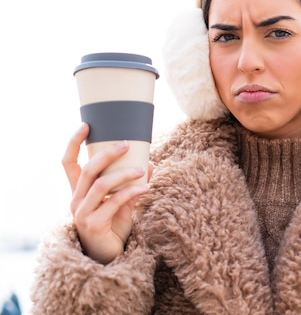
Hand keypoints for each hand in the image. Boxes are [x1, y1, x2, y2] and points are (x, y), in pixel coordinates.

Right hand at [62, 123, 151, 263]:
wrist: (109, 257)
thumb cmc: (113, 226)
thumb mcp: (122, 202)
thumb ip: (131, 184)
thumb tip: (149, 163)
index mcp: (79, 191)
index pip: (68, 163)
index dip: (73, 143)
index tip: (85, 125)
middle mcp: (76, 200)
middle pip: (87, 169)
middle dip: (107, 153)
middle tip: (126, 143)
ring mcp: (82, 213)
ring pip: (101, 184)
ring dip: (124, 174)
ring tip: (142, 170)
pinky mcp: (94, 224)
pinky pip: (114, 202)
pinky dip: (132, 192)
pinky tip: (146, 188)